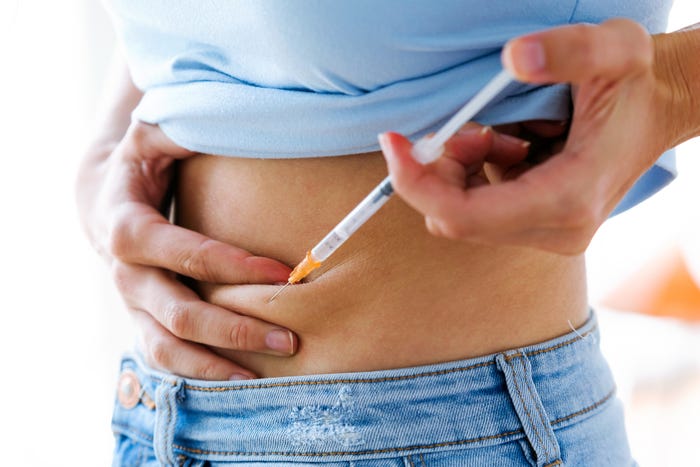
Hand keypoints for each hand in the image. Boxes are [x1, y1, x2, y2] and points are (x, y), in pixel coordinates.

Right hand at [77, 122, 296, 379]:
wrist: (106, 199)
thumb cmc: (143, 163)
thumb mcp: (155, 134)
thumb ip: (182, 128)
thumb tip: (234, 116)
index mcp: (126, 224)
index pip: (176, 250)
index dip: (227, 263)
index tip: (281, 271)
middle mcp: (125, 273)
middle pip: (177, 312)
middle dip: (235, 327)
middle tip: (290, 338)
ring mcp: (133, 303)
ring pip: (168, 348)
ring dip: (218, 364)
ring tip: (267, 376)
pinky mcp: (144, 321)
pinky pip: (167, 359)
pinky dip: (200, 373)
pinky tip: (242, 380)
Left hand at [382, 19, 675, 254]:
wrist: (660, 108)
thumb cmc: (638, 83)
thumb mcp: (615, 50)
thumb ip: (569, 51)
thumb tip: (514, 59)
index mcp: (568, 199)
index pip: (464, 215)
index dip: (416, 183)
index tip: (394, 142)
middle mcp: (557, 229)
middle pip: (456, 219)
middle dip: (440, 171)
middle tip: (460, 127)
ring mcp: (548, 232)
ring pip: (464, 215)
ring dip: (460, 169)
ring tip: (495, 131)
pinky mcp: (539, 225)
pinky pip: (480, 208)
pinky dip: (476, 173)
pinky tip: (507, 143)